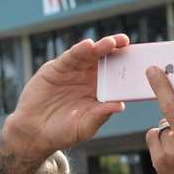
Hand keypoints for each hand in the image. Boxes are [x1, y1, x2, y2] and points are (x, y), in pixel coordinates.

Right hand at [3, 34, 129, 157]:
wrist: (34, 132)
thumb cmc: (63, 132)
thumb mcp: (85, 126)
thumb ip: (100, 115)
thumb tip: (120, 106)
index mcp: (99, 91)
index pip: (116, 74)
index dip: (126, 65)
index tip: (139, 59)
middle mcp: (88, 78)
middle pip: (104, 59)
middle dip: (115, 49)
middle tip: (126, 41)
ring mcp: (72, 72)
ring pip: (88, 55)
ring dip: (99, 47)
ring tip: (110, 42)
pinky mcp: (56, 69)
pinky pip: (69, 57)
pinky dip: (78, 50)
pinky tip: (88, 46)